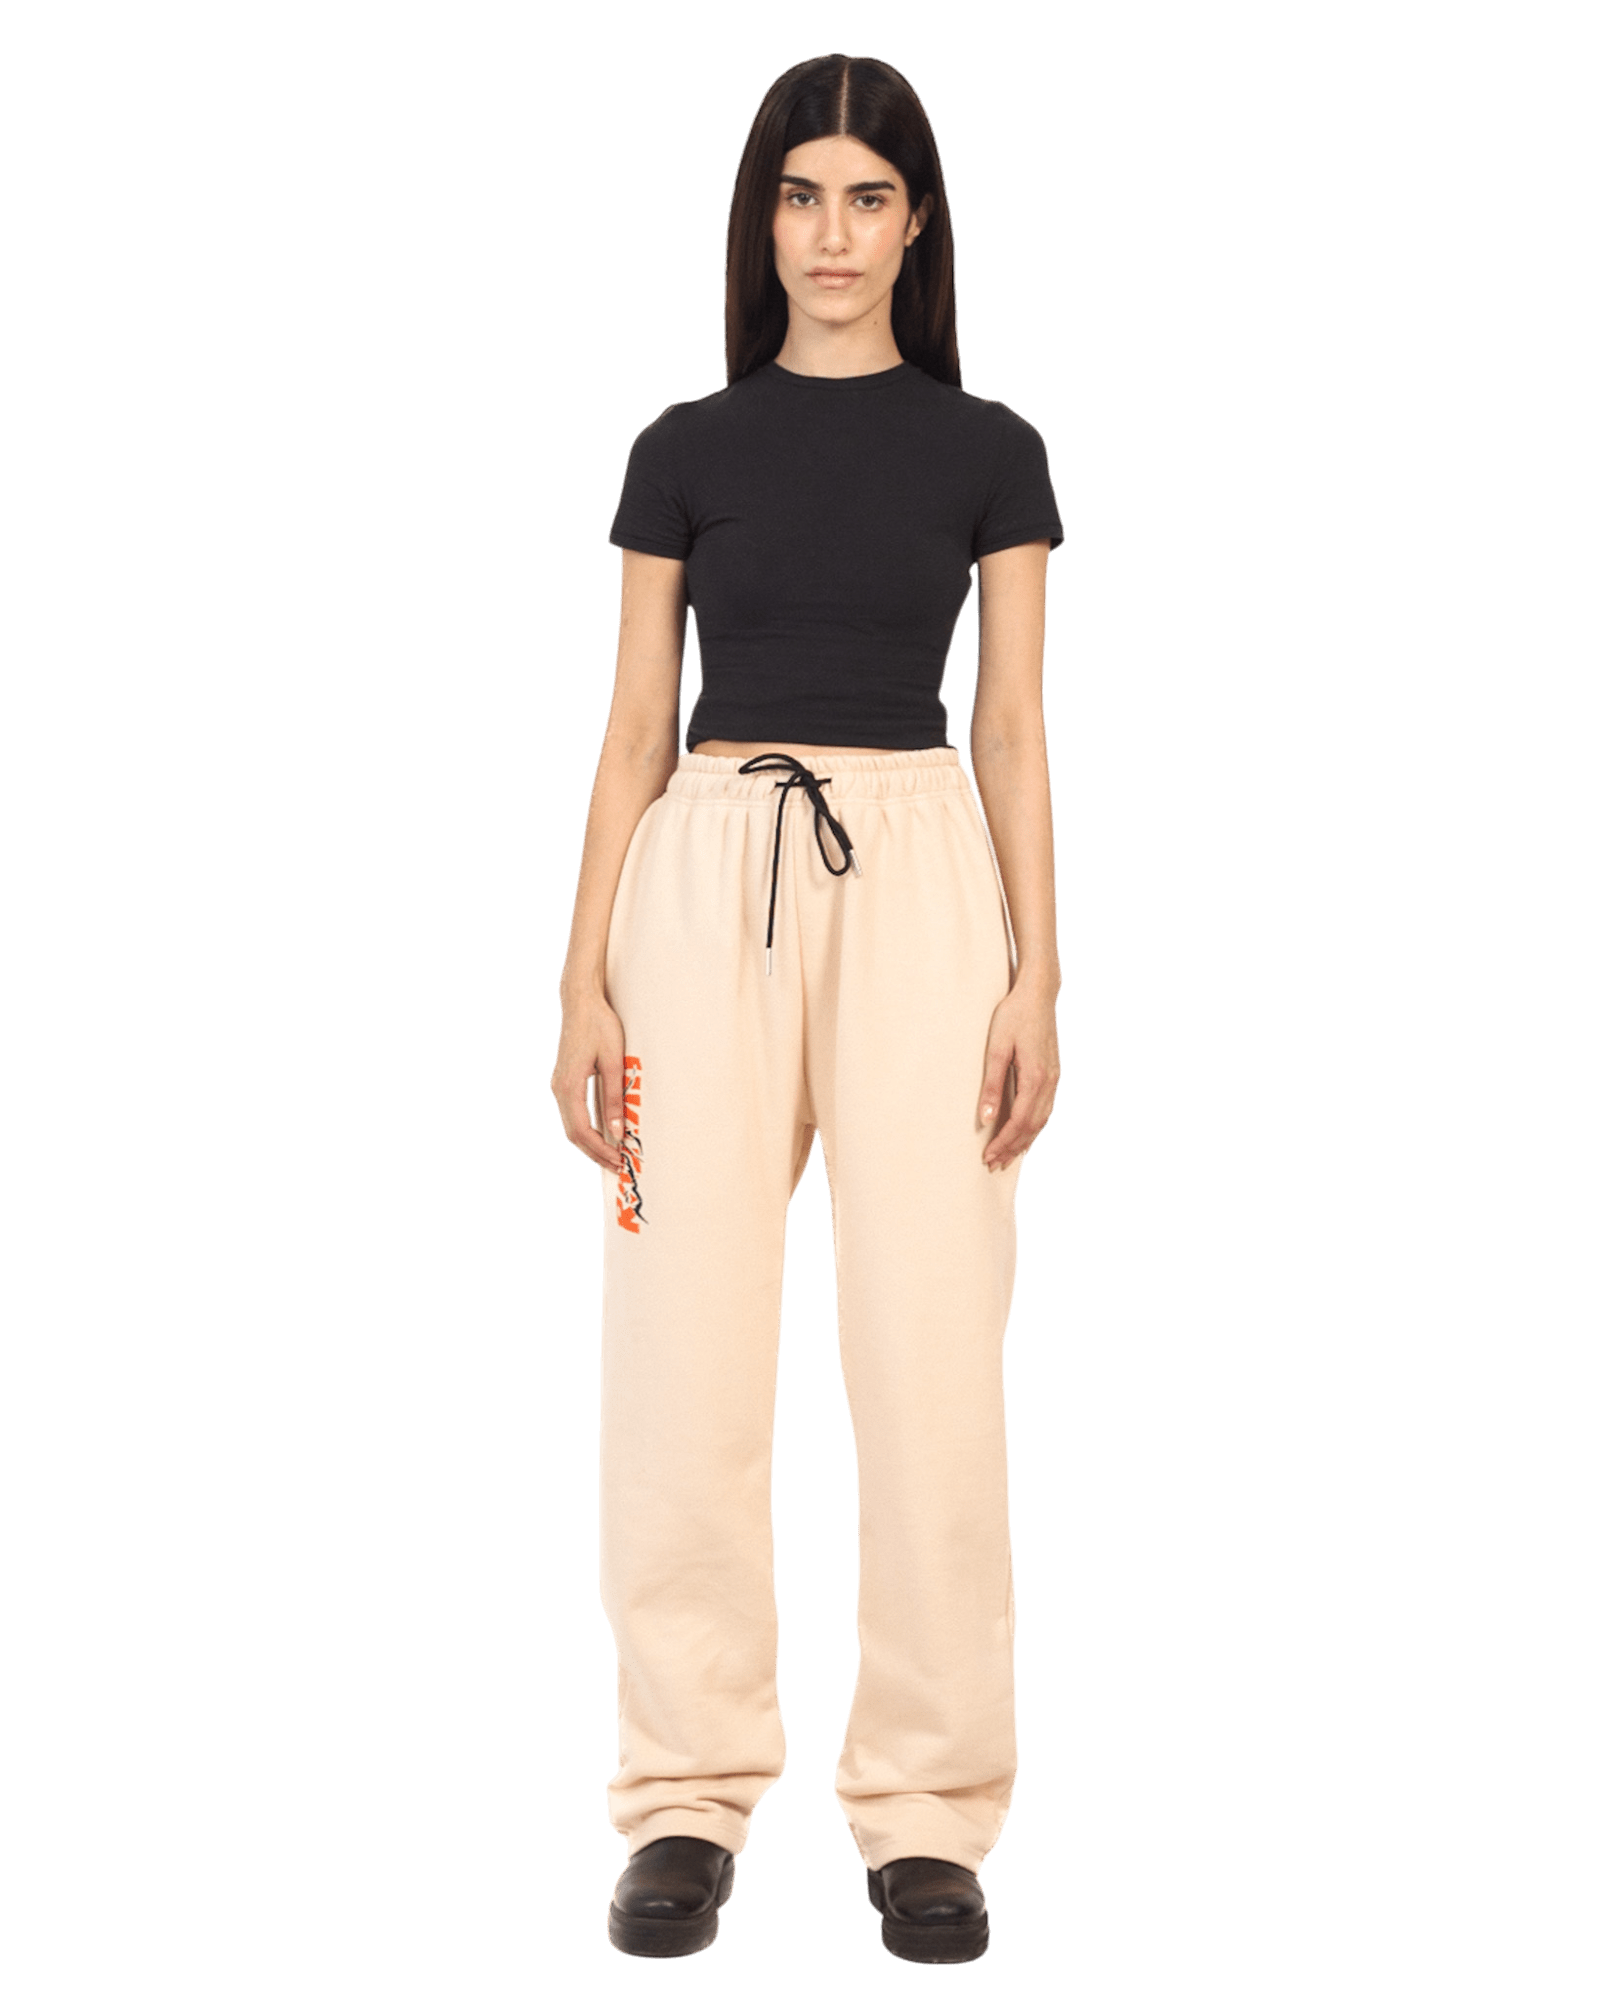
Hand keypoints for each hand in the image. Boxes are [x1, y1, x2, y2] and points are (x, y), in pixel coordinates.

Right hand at [551, 984, 627, 1172]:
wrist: (580, 1001)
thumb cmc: (599, 1026)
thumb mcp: (613, 1062)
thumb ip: (614, 1098)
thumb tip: (618, 1132)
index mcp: (568, 1087)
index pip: (582, 1132)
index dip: (601, 1151)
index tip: (620, 1162)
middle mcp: (558, 1089)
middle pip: (573, 1134)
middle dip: (595, 1153)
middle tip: (618, 1166)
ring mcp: (559, 1085)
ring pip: (571, 1126)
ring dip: (591, 1143)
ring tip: (613, 1155)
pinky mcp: (564, 1081)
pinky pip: (573, 1113)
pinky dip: (587, 1129)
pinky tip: (604, 1133)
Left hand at [977, 975, 1061, 1171]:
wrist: (1039, 993)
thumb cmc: (1014, 1016)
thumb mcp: (997, 1048)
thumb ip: (992, 1085)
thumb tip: (986, 1118)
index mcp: (1036, 1078)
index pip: (1020, 1122)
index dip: (1004, 1143)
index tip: (988, 1157)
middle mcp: (1050, 1082)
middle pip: (1033, 1127)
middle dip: (1013, 1149)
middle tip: (994, 1166)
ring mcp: (1056, 1078)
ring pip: (1043, 1121)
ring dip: (1025, 1141)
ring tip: (1008, 1157)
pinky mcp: (1054, 1073)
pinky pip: (1048, 1110)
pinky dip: (1036, 1127)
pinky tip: (1027, 1133)